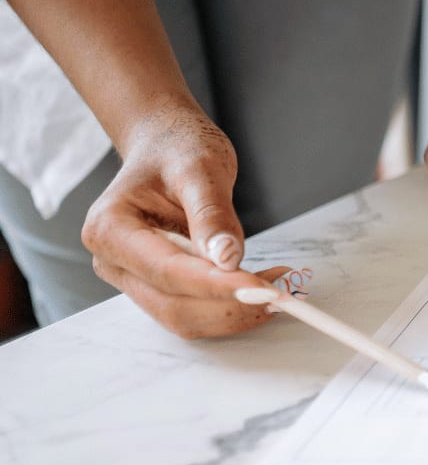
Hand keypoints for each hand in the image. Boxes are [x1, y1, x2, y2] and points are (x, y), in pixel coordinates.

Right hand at [80, 106, 289, 337]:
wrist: (166, 147)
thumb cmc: (176, 149)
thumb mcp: (200, 168)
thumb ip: (212, 214)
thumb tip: (226, 260)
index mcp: (109, 229)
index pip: (167, 271)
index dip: (216, 286)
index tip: (262, 289)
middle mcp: (113, 261)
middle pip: (173, 306)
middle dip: (230, 306)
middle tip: (281, 291)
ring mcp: (133, 279)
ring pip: (184, 317)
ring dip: (234, 312)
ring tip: (276, 286)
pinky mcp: (157, 287)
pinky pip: (194, 310)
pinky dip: (230, 306)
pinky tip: (260, 287)